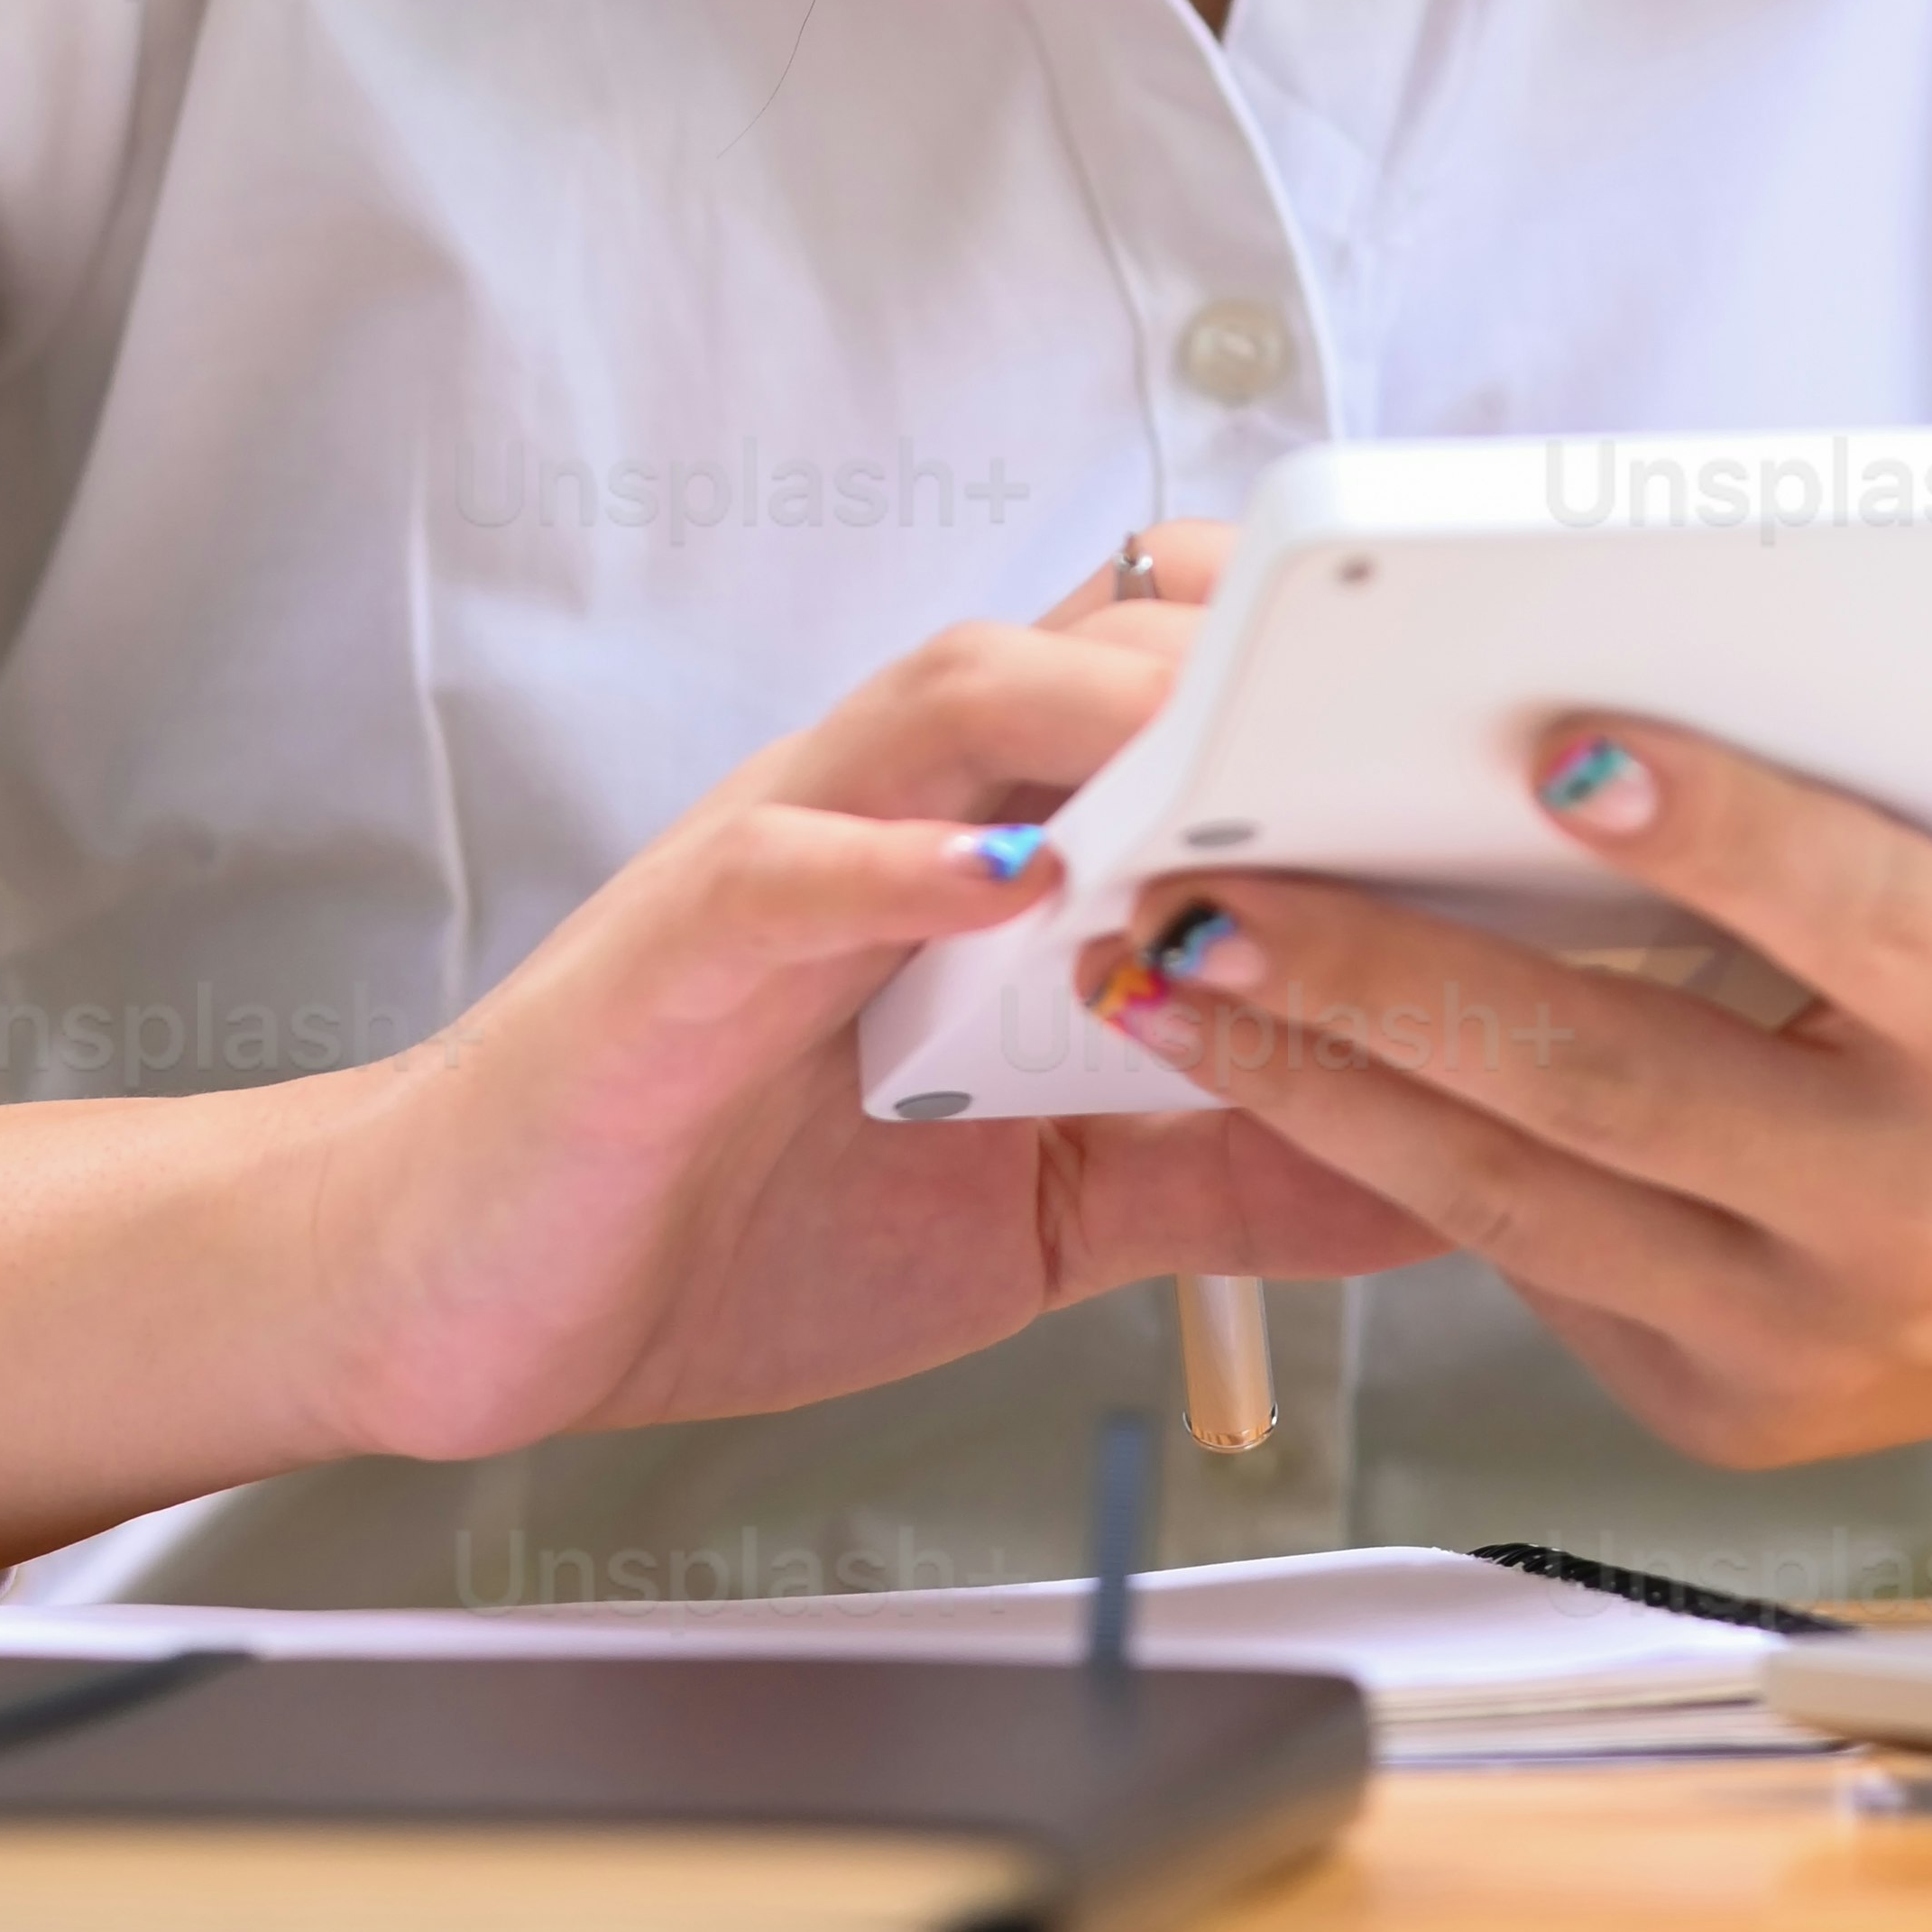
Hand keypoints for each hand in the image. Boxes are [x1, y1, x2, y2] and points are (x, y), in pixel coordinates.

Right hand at [315, 557, 1438, 1468]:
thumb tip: (1435, 1179)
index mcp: (978, 851)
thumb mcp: (1028, 1208)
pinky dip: (904, 864)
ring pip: (954, 698)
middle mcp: (892, 812)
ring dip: (1102, 708)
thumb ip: (1213, 1167)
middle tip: (1407, 690)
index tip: (1468, 717)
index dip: (1309, 680)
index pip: (1160, 693)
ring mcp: (780, 859)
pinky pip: (794, 867)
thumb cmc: (724, 1214)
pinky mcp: (674, 950)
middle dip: (1248, 647)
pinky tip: (1008, 881)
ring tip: (1235, 751)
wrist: (463, 1290)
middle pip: (1086, 641)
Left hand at [1077, 596, 1931, 1479]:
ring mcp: (1802, 1334)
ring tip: (1166, 969)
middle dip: (1388, 980)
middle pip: (1609, 1081)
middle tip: (1218, 885)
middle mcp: (1907, 1209)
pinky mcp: (1723, 1399)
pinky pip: (1536, 1266)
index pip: (1842, 921)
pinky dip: (1389, 1165)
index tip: (1555, 750)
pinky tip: (1270, 1067)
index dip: (1706, 834)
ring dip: (1318, 1082)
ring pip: (1518, 1199)